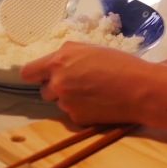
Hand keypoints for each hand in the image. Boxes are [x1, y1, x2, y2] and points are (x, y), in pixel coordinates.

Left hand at [21, 42, 149, 125]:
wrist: (138, 88)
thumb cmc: (119, 63)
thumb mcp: (89, 49)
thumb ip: (67, 55)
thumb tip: (55, 63)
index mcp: (59, 61)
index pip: (28, 72)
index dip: (35, 75)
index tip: (41, 76)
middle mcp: (58, 82)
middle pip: (44, 89)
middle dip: (56, 87)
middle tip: (77, 83)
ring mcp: (65, 102)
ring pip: (59, 102)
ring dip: (69, 98)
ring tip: (92, 92)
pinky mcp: (76, 118)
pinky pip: (72, 113)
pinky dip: (81, 109)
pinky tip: (98, 103)